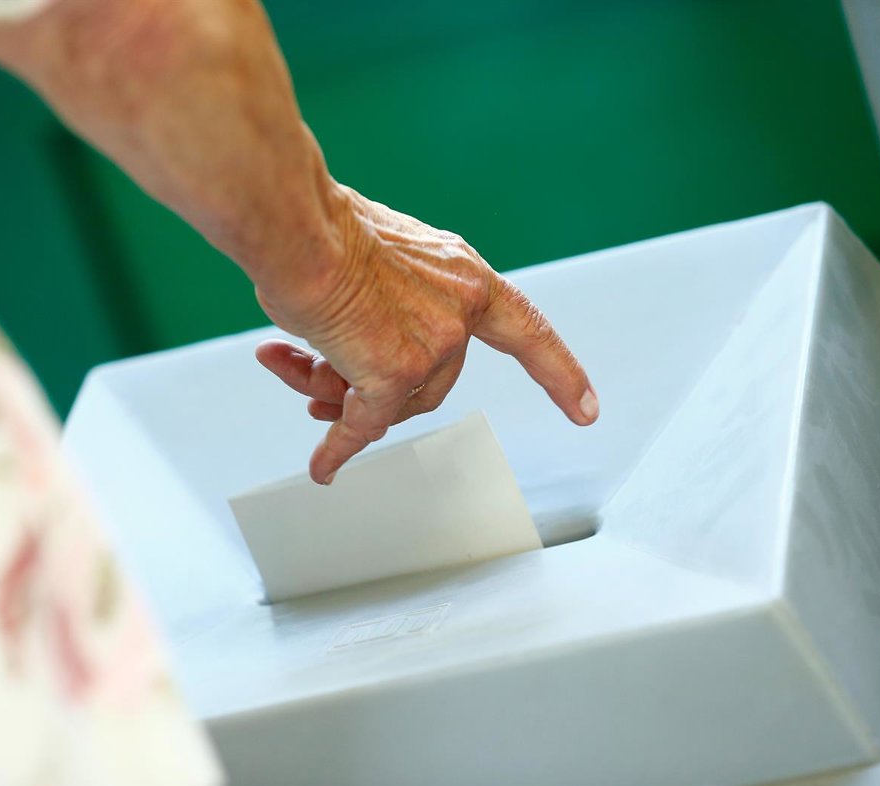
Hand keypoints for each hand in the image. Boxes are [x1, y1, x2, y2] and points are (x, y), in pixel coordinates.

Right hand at [0, 0, 596, 484]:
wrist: (293, 225)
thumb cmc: (322, 232)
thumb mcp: (380, 268)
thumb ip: (386, 318)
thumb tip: (342, 384)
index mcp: (462, 276)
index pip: (527, 332)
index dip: (559, 373)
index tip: (587, 409)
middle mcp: (458, 312)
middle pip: (428, 382)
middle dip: (371, 386)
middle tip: (321, 382)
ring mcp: (432, 346)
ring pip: (390, 403)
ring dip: (340, 395)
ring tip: (296, 369)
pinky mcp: (395, 375)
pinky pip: (364, 426)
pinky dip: (340, 446)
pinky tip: (325, 465)